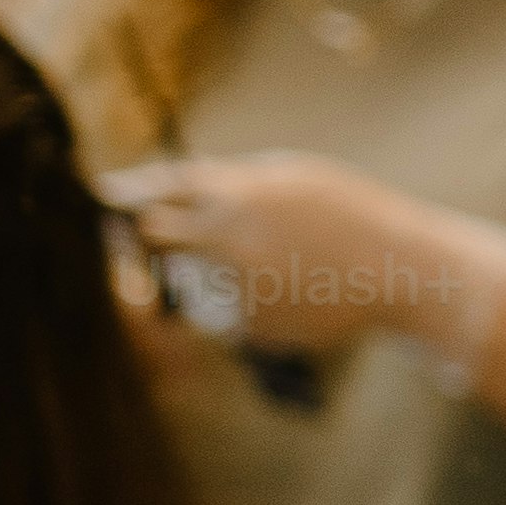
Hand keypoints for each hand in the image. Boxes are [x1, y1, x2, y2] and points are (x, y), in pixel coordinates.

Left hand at [104, 151, 505, 361]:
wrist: (401, 272)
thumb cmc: (352, 214)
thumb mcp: (296, 177)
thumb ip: (236, 180)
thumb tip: (182, 179)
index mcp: (236, 195)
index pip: (157, 189)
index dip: (126, 192)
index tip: (104, 197)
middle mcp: (226, 241)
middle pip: (153, 236)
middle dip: (148, 234)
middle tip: (153, 234)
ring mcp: (235, 287)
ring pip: (191, 279)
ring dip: (208, 271)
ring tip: (272, 264)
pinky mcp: (249, 327)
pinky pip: (226, 312)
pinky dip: (246, 302)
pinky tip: (291, 291)